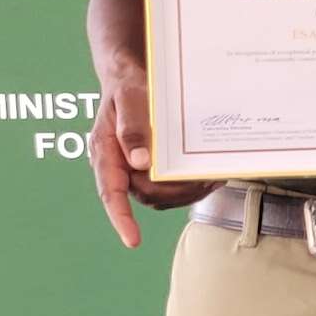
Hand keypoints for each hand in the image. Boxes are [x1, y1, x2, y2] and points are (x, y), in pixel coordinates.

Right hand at [88, 60, 212, 247]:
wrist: (132, 76)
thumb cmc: (128, 85)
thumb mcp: (130, 97)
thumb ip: (132, 128)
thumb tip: (141, 162)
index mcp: (105, 152)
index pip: (110, 193)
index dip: (121, 219)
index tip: (133, 240)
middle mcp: (117, 165)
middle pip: (143, 195)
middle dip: (174, 194)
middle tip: (205, 182)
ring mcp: (133, 167)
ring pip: (158, 195)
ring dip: (184, 193)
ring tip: (210, 180)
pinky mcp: (149, 166)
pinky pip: (167, 186)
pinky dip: (187, 186)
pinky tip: (206, 177)